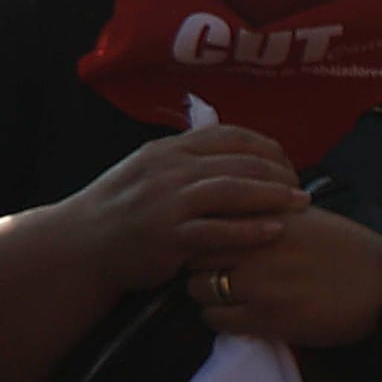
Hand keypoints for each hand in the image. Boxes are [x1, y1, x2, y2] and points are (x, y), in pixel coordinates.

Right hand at [62, 122, 300, 292]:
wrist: (80, 246)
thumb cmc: (122, 210)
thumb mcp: (149, 170)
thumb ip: (188, 158)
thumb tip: (235, 147)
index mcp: (168, 150)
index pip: (230, 135)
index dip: (268, 148)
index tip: (288, 165)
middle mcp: (168, 170)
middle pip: (239, 161)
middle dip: (278, 173)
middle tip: (301, 189)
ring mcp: (166, 203)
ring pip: (232, 190)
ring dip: (273, 196)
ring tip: (301, 204)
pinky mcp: (167, 237)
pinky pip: (217, 231)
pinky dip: (250, 230)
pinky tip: (276, 231)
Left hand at [192, 203, 381, 347]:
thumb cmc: (353, 251)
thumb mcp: (309, 218)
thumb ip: (267, 213)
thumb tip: (230, 215)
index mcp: (270, 216)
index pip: (208, 220)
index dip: (205, 233)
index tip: (213, 243)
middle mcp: (260, 247)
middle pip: (195, 253)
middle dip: (199, 262)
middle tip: (216, 270)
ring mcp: (261, 284)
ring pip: (198, 288)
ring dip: (207, 293)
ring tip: (227, 295)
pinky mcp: (267, 318)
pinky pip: (216, 319)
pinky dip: (220, 318)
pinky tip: (239, 315)